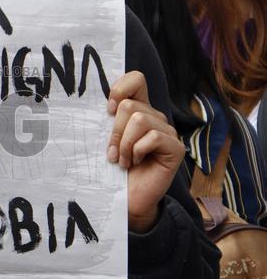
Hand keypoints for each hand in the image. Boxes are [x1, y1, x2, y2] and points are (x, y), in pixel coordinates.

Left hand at [107, 71, 184, 232]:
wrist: (127, 200)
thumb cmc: (114, 170)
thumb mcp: (107, 140)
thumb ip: (109, 119)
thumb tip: (104, 102)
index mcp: (140, 110)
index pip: (136, 79)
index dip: (120, 88)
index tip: (108, 110)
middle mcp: (156, 118)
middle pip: (131, 105)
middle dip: (115, 131)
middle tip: (114, 153)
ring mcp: (168, 132)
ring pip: (140, 120)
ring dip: (125, 144)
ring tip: (124, 160)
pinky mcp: (175, 148)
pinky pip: (152, 137)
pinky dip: (138, 151)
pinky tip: (136, 163)